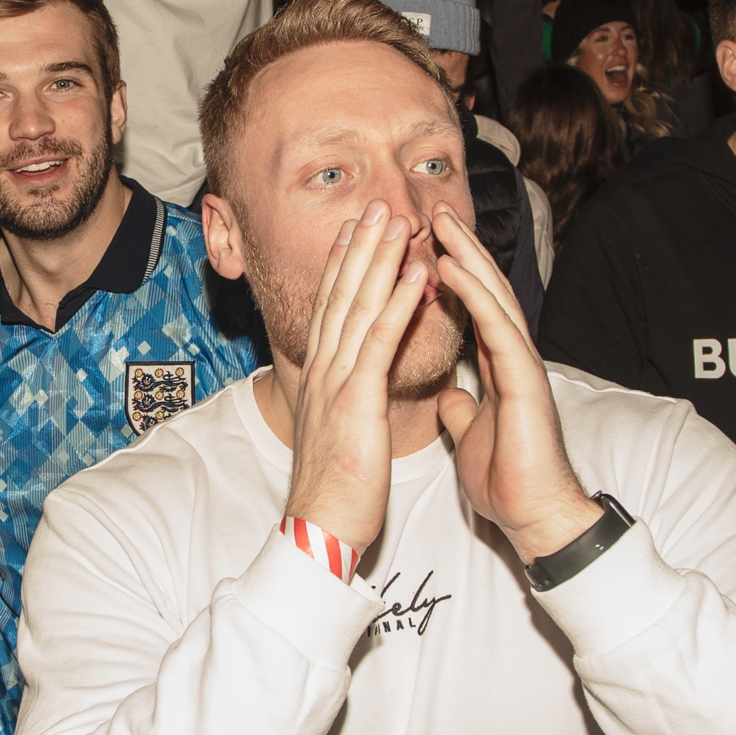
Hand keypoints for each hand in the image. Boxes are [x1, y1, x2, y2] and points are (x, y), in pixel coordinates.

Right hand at [283, 201, 429, 552]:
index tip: (353, 231)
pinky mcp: (357, 399)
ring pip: (358, 306)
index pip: (331, 310)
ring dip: (378, 259)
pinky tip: (416, 275)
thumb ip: (346, 404)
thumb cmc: (336, 490)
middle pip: (340, 295)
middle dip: (358, 247)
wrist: (319, 528)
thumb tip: (353, 394)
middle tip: (373, 206)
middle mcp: (323, 371)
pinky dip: (398, 304)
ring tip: (396, 221)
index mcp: (321, 378)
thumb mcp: (341, 434)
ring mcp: (337, 382)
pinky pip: (380, 342)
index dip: (342, 267)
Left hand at [430, 206, 598, 564]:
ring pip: (494, 297)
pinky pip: (497, 326)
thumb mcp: (471, 435)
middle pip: (485, 290)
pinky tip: (452, 268)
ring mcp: (522, 365)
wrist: (532, 516)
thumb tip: (449, 395)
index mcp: (498, 367)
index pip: (474, 308)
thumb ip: (462, 409)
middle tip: (434, 209)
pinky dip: (474, 294)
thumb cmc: (508, 480)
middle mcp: (512, 358)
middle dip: (460, 248)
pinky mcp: (525, 380)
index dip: (453, 273)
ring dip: (467, 256)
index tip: (426, 242)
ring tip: (440, 222)